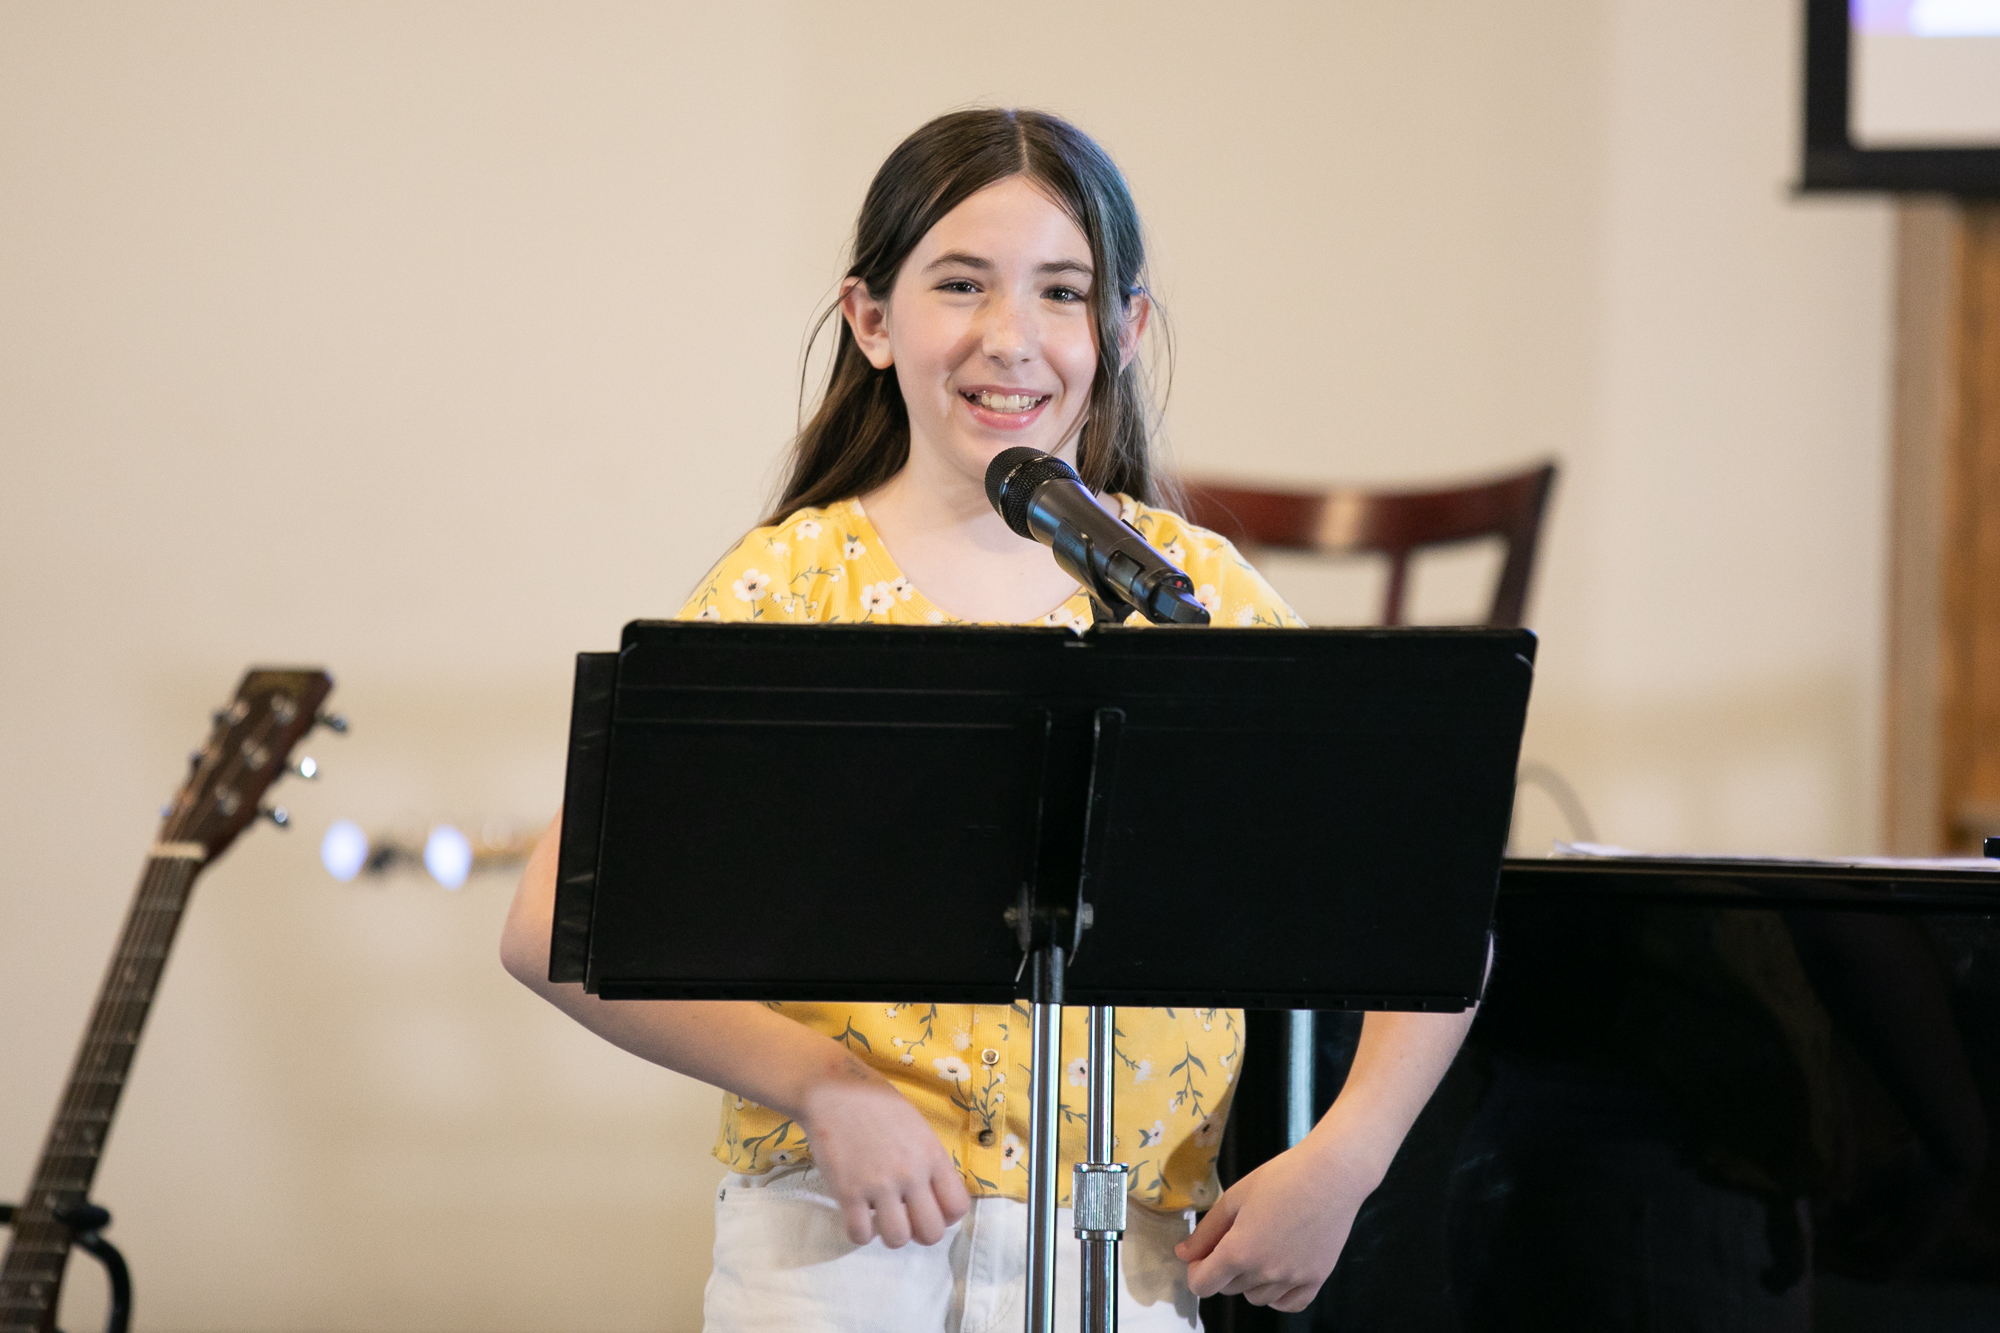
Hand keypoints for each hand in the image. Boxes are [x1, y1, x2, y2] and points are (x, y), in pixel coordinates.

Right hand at [796, 1057, 970, 1248]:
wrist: (834, 1089)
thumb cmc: (876, 1103)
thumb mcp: (917, 1127)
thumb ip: (929, 1161)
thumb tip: (934, 1196)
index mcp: (932, 1155)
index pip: (957, 1207)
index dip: (946, 1216)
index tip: (930, 1209)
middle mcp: (911, 1174)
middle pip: (931, 1233)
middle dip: (920, 1233)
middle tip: (906, 1218)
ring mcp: (879, 1184)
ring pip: (897, 1239)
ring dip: (890, 1235)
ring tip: (881, 1217)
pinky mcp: (847, 1191)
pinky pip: (860, 1235)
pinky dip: (861, 1232)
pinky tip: (858, 1215)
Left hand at [1175, 1137, 1381, 1311]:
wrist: (1331, 1175)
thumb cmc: (1281, 1177)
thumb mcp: (1235, 1198)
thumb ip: (1206, 1231)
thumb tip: (1183, 1255)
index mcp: (1239, 1251)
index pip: (1203, 1285)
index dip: (1195, 1271)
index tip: (1202, 1256)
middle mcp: (1265, 1272)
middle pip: (1229, 1289)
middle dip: (1223, 1269)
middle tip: (1235, 1238)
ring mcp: (1292, 1279)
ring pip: (1256, 1297)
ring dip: (1249, 1281)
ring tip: (1260, 1248)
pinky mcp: (1316, 1279)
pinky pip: (1288, 1304)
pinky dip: (1278, 1295)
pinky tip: (1278, 1273)